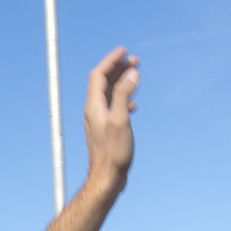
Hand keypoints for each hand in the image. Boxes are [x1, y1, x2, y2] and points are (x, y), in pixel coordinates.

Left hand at [82, 48, 139, 195]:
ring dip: (122, 82)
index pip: (99, 75)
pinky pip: (113, 108)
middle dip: (118, 69)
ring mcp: (99, 122)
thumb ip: (124, 94)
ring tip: (136, 76)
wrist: (107, 179)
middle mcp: (94, 112)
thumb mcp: (121, 120)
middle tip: (135, 60)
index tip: (125, 51)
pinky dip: (123, 100)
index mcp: (94, 107)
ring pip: (109, 95)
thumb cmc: (113, 153)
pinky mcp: (106, 131)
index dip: (111, 60)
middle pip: (103, 82)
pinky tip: (133, 104)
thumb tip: (131, 73)